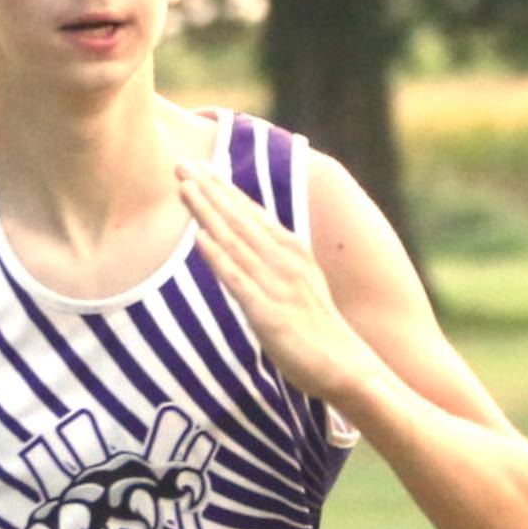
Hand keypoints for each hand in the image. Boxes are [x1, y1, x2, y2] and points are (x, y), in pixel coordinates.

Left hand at [177, 159, 362, 403]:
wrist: (345, 366)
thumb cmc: (318, 330)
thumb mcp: (298, 286)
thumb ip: (274, 266)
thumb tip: (249, 253)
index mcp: (293, 251)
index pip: (252, 212)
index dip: (224, 188)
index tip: (200, 164)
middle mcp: (285, 260)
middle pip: (240, 217)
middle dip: (210, 188)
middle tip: (182, 162)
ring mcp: (277, 284)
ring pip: (235, 240)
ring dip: (208, 212)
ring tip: (185, 186)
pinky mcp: (268, 312)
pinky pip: (238, 280)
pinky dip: (218, 257)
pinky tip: (199, 238)